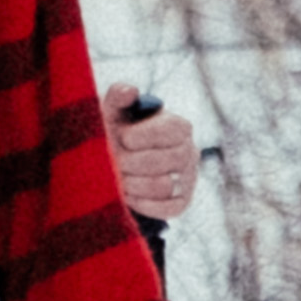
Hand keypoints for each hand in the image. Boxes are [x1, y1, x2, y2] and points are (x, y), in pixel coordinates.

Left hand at [105, 79, 198, 231]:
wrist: (110, 164)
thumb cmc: (113, 131)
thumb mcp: (111, 111)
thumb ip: (117, 96)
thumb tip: (130, 91)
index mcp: (179, 126)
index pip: (175, 130)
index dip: (147, 135)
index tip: (124, 137)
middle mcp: (190, 151)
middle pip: (172, 159)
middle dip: (136, 162)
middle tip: (115, 161)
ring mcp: (188, 178)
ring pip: (166, 185)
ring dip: (135, 184)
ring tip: (117, 179)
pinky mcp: (181, 202)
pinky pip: (170, 208)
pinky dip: (145, 204)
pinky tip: (127, 196)